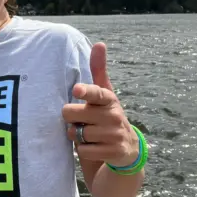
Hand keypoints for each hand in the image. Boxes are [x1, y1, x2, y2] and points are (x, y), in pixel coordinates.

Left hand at [63, 42, 138, 166]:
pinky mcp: (114, 152)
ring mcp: (115, 135)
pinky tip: (94, 148)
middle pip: (72, 113)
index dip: (85, 91)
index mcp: (109, 99)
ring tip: (90, 135)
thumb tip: (99, 43)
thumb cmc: (106, 116)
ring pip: (76, 133)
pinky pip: (82, 151)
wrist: (125, 151)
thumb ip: (99, 70)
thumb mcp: (103, 95)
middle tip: (83, 121)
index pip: (96, 93)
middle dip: (72, 119)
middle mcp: (114, 115)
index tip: (76, 90)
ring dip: (76, 136)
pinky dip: (83, 151)